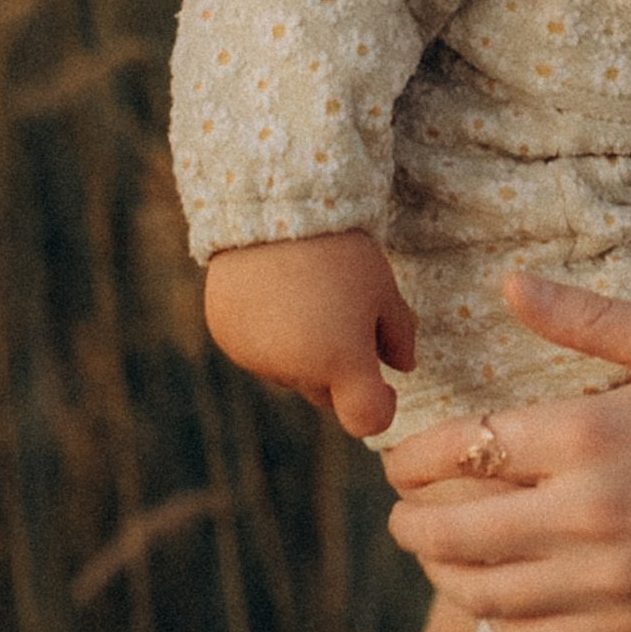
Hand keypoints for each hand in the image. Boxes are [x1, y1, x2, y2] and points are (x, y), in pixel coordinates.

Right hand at [204, 228, 417, 437]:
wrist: (274, 211)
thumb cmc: (342, 252)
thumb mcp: (383, 290)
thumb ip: (399, 336)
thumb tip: (402, 367)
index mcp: (341, 363)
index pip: (366, 420)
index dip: (382, 407)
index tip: (386, 384)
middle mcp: (294, 372)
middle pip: (326, 394)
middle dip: (340, 372)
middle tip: (345, 319)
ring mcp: (256, 358)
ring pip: (290, 373)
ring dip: (303, 354)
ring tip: (308, 299)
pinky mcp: (227, 339)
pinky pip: (257, 353)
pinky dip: (270, 338)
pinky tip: (276, 296)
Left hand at [378, 271, 630, 631]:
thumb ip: (589, 317)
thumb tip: (510, 283)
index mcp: (589, 433)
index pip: (462, 449)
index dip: (413, 460)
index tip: (401, 462)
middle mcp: (587, 513)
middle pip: (454, 532)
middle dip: (411, 523)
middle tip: (402, 514)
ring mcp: (608, 579)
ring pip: (484, 595)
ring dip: (445, 577)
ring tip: (439, 556)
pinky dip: (498, 624)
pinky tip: (498, 599)